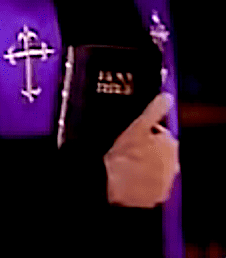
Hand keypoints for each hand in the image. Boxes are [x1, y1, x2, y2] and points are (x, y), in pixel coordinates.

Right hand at [104, 93, 179, 207]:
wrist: (117, 189)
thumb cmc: (125, 158)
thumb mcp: (137, 127)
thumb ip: (154, 110)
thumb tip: (166, 97)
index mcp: (170, 143)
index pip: (158, 130)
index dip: (142, 131)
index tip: (130, 134)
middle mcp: (173, 162)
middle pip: (158, 149)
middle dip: (145, 148)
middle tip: (125, 149)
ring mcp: (165, 180)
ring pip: (154, 166)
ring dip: (142, 163)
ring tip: (123, 163)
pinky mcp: (156, 194)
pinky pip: (149, 182)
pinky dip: (141, 179)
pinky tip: (127, 177)